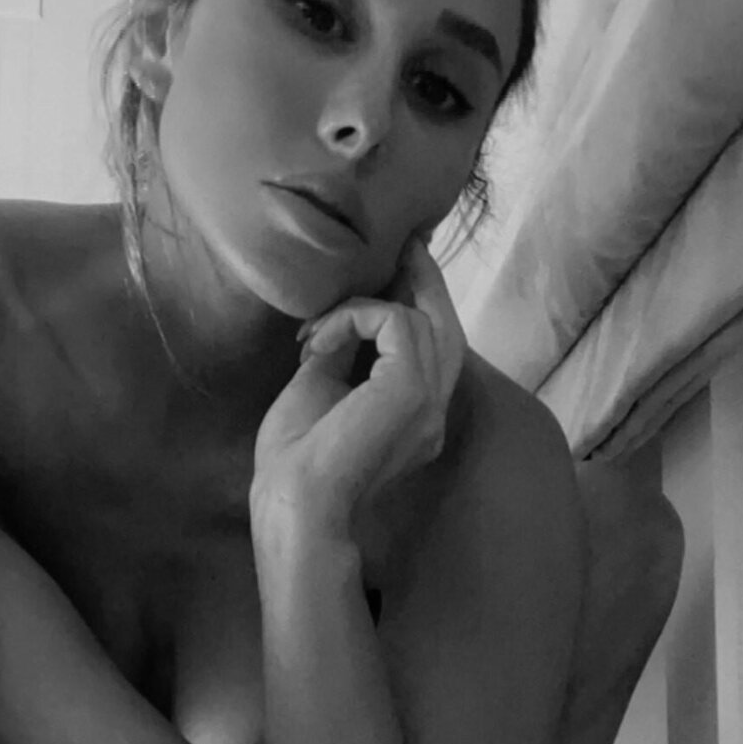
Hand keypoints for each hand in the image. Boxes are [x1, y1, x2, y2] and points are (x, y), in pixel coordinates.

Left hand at [251, 235, 466, 540]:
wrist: (295, 501)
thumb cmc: (296, 461)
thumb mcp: (319, 392)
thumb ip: (341, 356)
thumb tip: (342, 320)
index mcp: (414, 418)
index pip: (431, 351)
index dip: (418, 305)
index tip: (398, 267)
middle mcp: (433, 411)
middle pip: (447, 328)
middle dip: (425, 281)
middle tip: (405, 242)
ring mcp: (430, 401)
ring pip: (422, 318)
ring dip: (360, 308)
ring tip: (321, 323)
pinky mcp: (412, 386)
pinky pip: (393, 320)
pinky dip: (351, 318)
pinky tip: (317, 345)